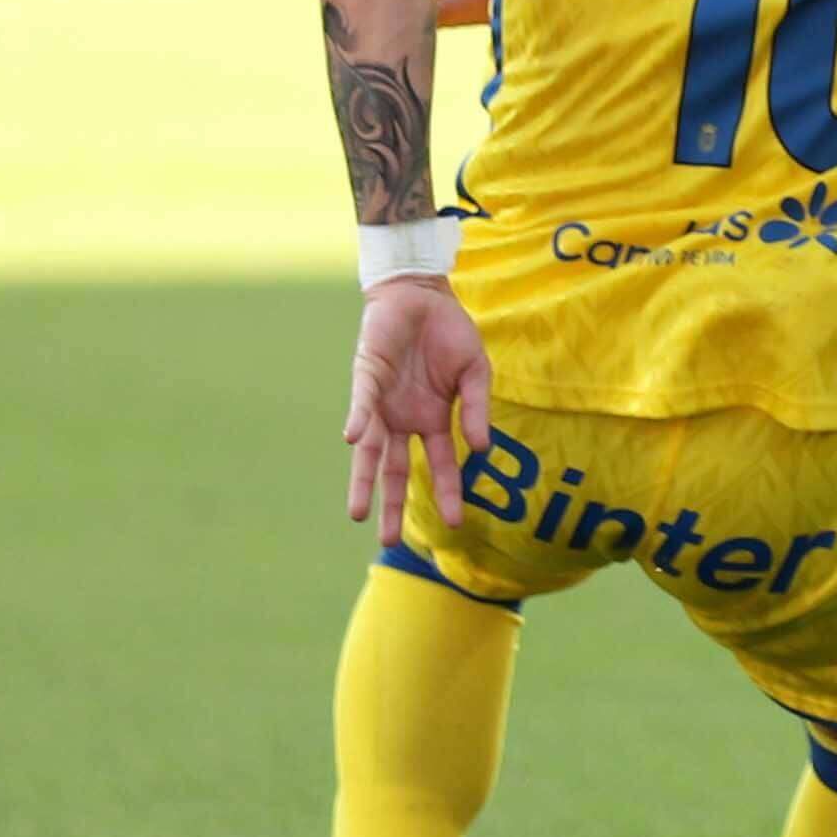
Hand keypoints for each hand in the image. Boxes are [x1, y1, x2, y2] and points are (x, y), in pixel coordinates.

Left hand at [344, 275, 494, 531]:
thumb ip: (478, 410)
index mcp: (434, 420)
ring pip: (369, 450)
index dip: (447, 493)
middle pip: (395, 470)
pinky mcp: (367, 377)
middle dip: (392, 505)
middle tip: (387, 540)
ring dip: (363, 481)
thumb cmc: (450, 334)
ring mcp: (383, 402)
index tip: (455, 523)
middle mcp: (405, 419)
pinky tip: (354, 440)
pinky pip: (363, 404)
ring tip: (358, 513)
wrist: (422, 296)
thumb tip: (482, 449)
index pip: (439, 466)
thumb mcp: (475, 373)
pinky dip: (360, 421)